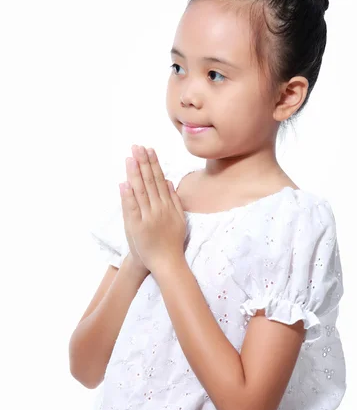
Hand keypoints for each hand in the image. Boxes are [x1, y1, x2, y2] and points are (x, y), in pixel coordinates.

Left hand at [119, 145, 186, 273]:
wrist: (166, 262)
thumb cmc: (171, 241)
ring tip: (130, 158)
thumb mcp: (179, 218)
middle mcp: (159, 208)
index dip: (153, 164)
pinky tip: (124, 183)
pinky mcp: (137, 227)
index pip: (159, 179)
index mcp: (168, 205)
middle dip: (143, 163)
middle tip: (137, 147)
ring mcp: (148, 217)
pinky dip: (128, 196)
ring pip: (140, 191)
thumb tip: (168, 181)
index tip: (148, 150)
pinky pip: (132, 209)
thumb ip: (174, 199)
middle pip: (149, 182)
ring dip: (134, 174)